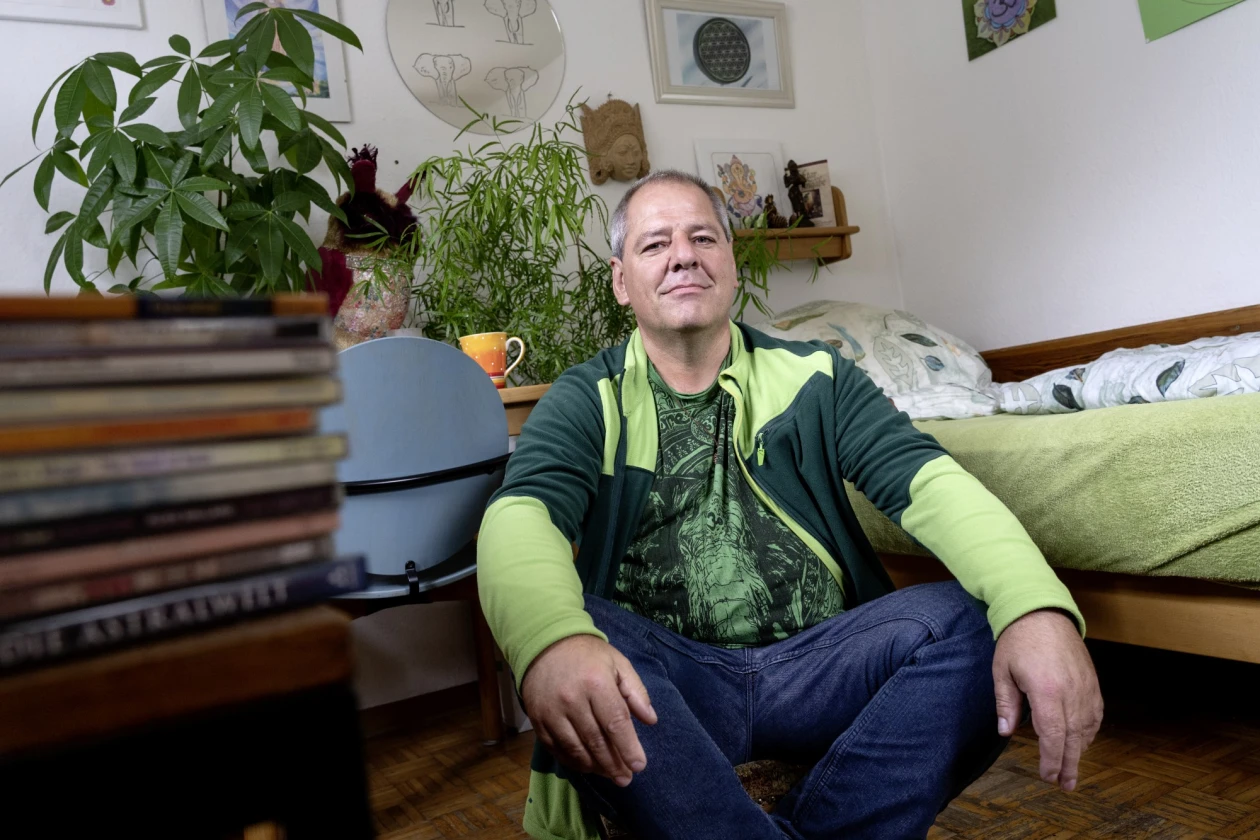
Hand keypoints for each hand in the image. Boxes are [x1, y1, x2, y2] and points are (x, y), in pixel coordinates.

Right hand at [521, 634, 657, 786]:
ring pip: (575, 749)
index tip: (639, 766)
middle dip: (613, 764)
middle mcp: (572, 699)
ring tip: (609, 775)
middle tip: (626, 779)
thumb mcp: (618, 663)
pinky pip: (556, 748)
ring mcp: (551, 711)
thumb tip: (650, 720)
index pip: (616, 723)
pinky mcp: (537, 719)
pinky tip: (586, 766)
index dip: (629, 748)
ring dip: (595, 766)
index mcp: (596, 682)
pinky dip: (572, 761)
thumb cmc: (588, 654)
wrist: (544, 643)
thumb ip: (636, 691)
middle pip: (596, 741)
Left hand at [993, 609, 1103, 791]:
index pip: (1052, 734)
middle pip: (1073, 737)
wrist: (1042, 612)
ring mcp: (1085, 687)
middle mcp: (1071, 691)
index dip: (1051, 759)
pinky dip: (1090, 731)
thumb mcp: (1002, 671)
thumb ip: (1006, 704)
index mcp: (1047, 690)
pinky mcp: (1092, 682)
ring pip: (1087, 728)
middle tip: (1064, 785)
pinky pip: (1096, 714)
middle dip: (1068, 764)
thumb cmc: (1018, 640)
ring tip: (1072, 771)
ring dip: (1080, 751)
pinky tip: (1082, 742)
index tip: (1047, 776)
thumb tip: (1005, 732)